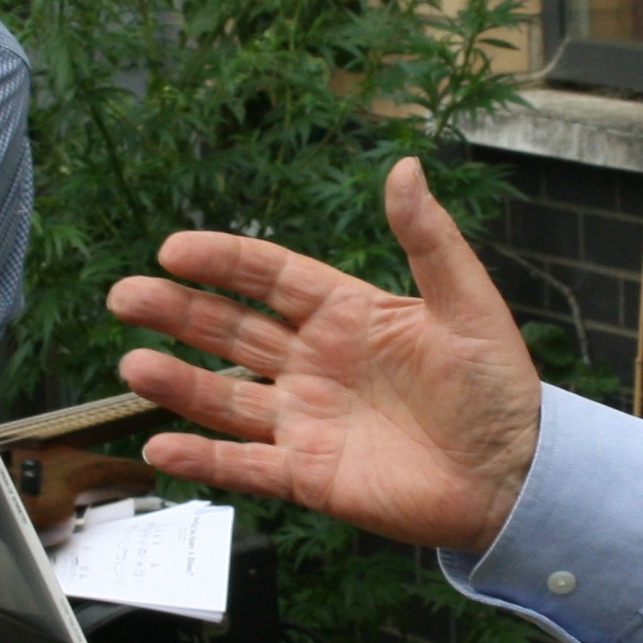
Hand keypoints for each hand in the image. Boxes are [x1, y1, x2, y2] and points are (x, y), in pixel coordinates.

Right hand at [108, 159, 542, 557]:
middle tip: (125, 296)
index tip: (174, 249)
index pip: (270, 277)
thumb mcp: (468, 304)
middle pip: (232, 330)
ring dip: (178, 382)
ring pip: (226, 398)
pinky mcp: (309, 476)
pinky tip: (159, 448)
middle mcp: (316, 364)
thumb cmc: (500, 388)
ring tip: (133, 366)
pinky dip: (202, 461)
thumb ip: (428, 239)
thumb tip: (405, 166)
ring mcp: (307, 421)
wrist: (517, 475)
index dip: (223, 261)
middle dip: (178, 312)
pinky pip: (244, 466)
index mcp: (349, 314)